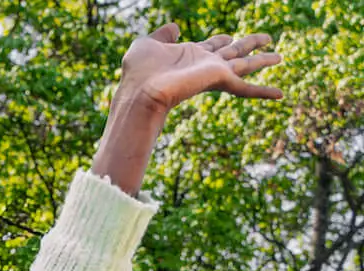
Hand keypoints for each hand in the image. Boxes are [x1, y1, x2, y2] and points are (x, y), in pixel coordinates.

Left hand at [117, 24, 282, 118]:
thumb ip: (161, 35)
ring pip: (245, 64)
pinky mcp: (219, 80)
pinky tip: (281, 94)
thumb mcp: (147, 44)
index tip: (227, 37)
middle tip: (268, 39)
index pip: (211, 45)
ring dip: (263, 60)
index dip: (220, 40)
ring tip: (280, 56)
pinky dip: (264, 91)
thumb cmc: (138, 72)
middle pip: (233, 51)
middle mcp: (204, 64)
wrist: (140, 92)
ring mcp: (213, 73)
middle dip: (250, 44)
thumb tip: (175, 27)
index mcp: (189, 55)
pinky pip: (246, 88)